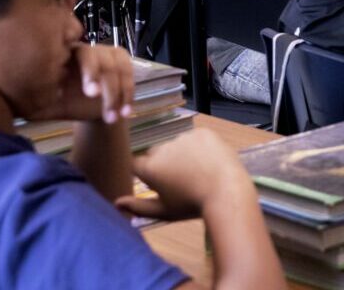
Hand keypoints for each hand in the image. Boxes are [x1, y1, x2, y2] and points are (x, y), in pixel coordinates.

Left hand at [29, 44, 134, 123]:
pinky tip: (125, 112)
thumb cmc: (63, 105)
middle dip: (103, 80)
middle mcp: (87, 50)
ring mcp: (107, 54)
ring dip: (117, 96)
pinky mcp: (122, 61)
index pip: (78, 55)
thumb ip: (30, 105)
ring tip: (112, 118)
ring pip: (117, 70)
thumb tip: (12, 109)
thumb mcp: (43, 107)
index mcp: (64, 57)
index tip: (91, 94)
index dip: (88, 72)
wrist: (88, 109)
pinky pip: (129, 75)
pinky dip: (129, 94)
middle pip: (100, 59)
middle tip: (100, 99)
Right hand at [116, 129, 251, 220]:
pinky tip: (209, 161)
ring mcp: (183, 138)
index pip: (136, 164)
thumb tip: (116, 203)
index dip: (147, 174)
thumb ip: (137, 207)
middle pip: (156, 153)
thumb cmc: (192, 206)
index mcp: (150, 167)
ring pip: (176, 145)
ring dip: (182, 154)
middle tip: (182, 180)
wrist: (227, 193)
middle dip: (163, 163)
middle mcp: (162, 148)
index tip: (159, 182)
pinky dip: (200, 147)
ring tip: (199, 172)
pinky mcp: (202, 132)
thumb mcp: (163, 211)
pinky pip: (196, 138)